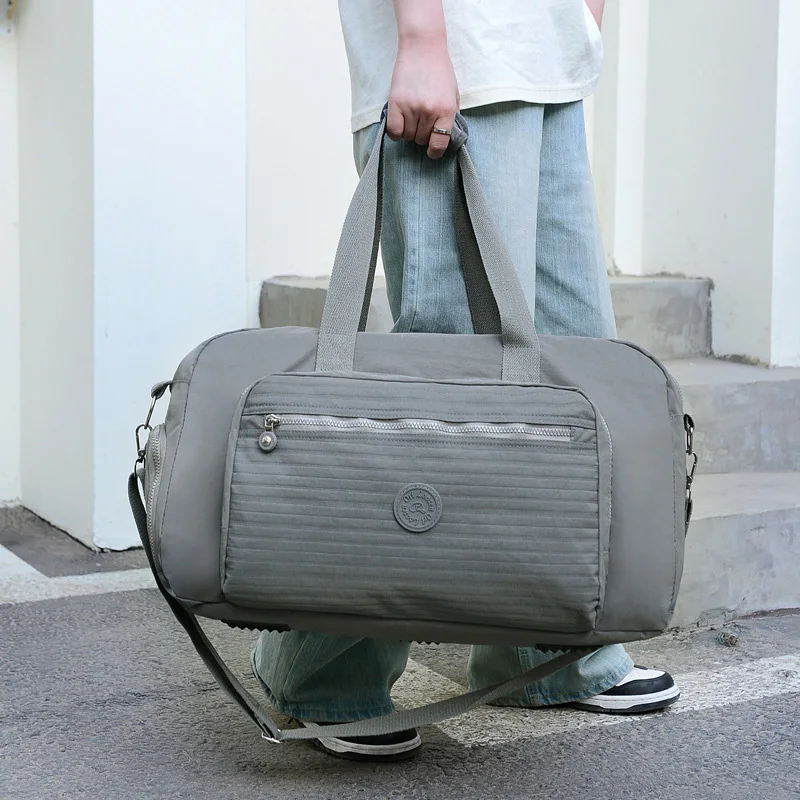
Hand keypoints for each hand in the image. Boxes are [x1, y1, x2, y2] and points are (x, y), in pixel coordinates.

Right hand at [386, 36, 458, 159]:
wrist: (423, 46)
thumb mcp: (453, 95)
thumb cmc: (440, 71)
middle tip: (422, 123)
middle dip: (422, 135)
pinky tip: (400, 123)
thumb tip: (442, 138)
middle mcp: (429, 111)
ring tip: (412, 117)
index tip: (432, 151)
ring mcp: (411, 107)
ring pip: (407, 136)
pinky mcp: (396, 102)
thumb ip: (449, 117)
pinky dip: (396, 132)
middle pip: (421, 140)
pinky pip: (393, 131)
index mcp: (446, 110)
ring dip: (409, 131)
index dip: (435, 151)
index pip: (439, 143)